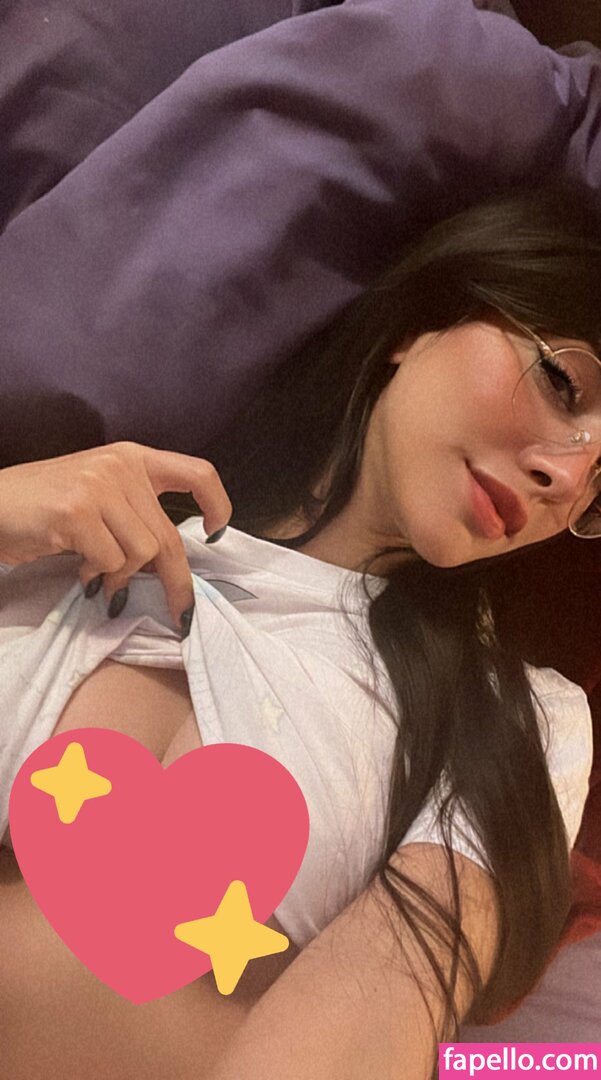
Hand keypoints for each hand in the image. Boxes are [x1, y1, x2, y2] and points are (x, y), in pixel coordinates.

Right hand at [0, 442, 231, 625]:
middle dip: (177, 584)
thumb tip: (169, 566)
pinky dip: (97, 578)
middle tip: (180, 614)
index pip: (196, 471)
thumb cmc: (41, 507)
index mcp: (131, 458)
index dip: (217, 503)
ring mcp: (99, 485)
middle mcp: (120, 466)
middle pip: (168, 536)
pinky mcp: (78, 511)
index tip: (216, 532)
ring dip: (121, 577)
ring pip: (143, 553)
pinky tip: (79, 572)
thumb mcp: (98, 497)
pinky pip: (110, 562)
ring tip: (96, 576)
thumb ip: (134, 515)